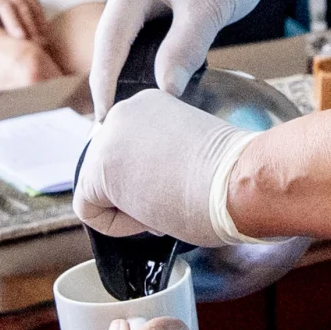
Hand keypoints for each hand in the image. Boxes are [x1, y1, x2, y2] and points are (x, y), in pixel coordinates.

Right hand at [0, 0, 50, 47]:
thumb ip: (21, 4)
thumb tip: (35, 30)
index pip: (33, 6)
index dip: (41, 23)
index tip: (46, 41)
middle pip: (22, 7)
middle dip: (32, 26)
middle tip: (39, 44)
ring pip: (5, 6)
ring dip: (14, 22)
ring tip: (21, 38)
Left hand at [76, 87, 266, 247]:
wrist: (241, 180)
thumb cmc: (233, 176)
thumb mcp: (192, 153)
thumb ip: (162, 157)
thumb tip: (145, 183)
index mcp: (149, 103)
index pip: (128, 151)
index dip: (150, 179)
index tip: (180, 184)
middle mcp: (123, 111)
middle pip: (108, 169)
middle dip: (136, 194)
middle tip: (173, 199)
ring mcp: (108, 137)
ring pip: (98, 190)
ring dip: (131, 209)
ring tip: (167, 204)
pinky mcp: (99, 168)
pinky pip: (89, 210)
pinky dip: (118, 226)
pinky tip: (152, 214)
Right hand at [88, 0, 291, 113]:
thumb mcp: (210, 9)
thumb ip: (184, 50)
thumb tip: (164, 92)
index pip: (110, 39)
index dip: (104, 81)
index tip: (103, 118)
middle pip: (111, 39)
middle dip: (111, 79)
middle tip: (114, 124)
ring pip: (125, 37)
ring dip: (126, 70)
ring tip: (129, 111)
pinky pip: (139, 32)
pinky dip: (144, 57)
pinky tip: (150, 83)